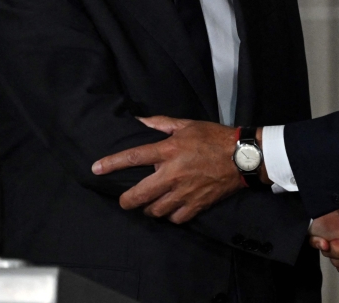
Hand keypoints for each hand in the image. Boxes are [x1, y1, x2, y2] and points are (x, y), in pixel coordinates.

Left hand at [91, 116, 241, 222]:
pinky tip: (170, 210)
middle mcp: (172, 173)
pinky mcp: (197, 204)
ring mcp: (184, 192)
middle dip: (126, 200)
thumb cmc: (214, 137)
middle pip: (138, 195)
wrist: (243, 157)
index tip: (96, 169)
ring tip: (150, 204)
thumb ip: (161, 123)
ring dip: (149, 208)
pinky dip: (170, 216)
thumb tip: (139, 119)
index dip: (111, 164)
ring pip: (155, 210)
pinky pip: (175, 218)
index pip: (133, 157)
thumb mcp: (187, 125)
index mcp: (169, 150)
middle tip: (124, 200)